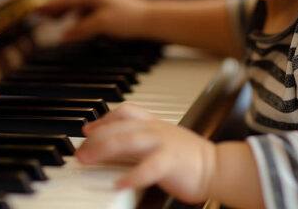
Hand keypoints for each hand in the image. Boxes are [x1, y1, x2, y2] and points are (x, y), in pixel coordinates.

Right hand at [39, 0, 148, 41]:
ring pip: (76, 2)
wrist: (151, 19)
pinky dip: (76, 13)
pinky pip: (85, 6)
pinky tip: (74, 22)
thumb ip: (80, 29)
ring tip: (53, 18)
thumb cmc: (129, 19)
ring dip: (65, 10)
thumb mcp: (101, 25)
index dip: (48, 5)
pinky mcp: (105, 3)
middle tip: (39, 14)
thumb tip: (63, 36)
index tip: (34, 10)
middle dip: (54, 7)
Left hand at [75, 103, 216, 203]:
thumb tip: (113, 145)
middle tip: (79, 149)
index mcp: (155, 124)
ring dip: (104, 149)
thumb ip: (141, 139)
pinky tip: (118, 184)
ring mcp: (163, 144)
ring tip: (87, 159)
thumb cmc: (188, 159)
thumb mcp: (162, 141)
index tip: (87, 128)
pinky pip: (147, 168)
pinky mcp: (170, 162)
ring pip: (128, 140)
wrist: (217, 167)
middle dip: (95, 137)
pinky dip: (131, 175)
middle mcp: (156, 130)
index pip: (125, 112)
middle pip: (119, 127)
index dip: (103, 119)